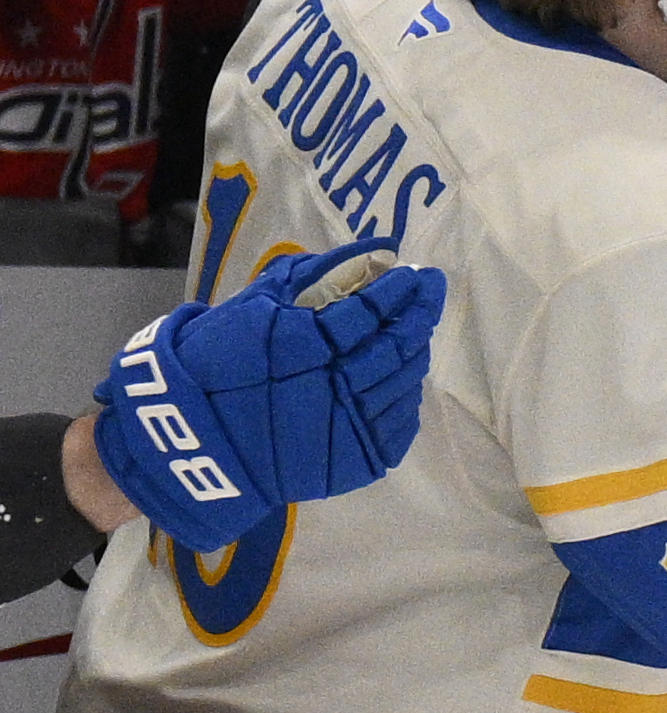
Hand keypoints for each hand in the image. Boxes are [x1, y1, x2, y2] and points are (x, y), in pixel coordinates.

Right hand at [91, 236, 443, 553]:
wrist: (192, 438)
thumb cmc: (215, 361)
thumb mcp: (253, 308)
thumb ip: (312, 278)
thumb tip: (374, 251)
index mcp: (303, 345)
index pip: (371, 310)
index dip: (400, 289)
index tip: (417, 273)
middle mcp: (334, 388)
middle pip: (397, 347)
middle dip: (418, 315)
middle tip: (428, 293)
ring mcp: (350, 429)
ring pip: (405, 384)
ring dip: (413, 353)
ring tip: (410, 331)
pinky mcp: (358, 461)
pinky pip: (399, 423)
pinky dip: (403, 394)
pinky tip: (397, 376)